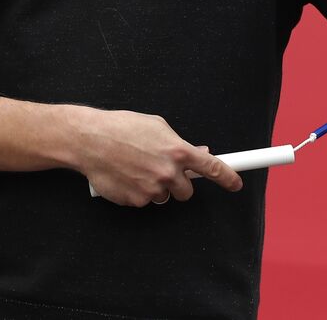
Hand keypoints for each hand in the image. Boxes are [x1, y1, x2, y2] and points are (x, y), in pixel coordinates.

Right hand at [68, 107, 243, 206]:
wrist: (90, 140)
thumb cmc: (122, 127)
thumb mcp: (156, 126)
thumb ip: (179, 143)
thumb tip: (198, 152)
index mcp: (177, 151)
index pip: (212, 168)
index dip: (227, 177)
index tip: (236, 184)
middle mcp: (168, 173)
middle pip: (187, 192)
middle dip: (179, 184)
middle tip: (163, 171)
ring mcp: (152, 189)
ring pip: (164, 197)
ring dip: (156, 187)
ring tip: (137, 168)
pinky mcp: (135, 201)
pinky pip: (144, 201)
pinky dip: (137, 192)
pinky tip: (125, 176)